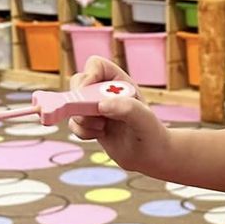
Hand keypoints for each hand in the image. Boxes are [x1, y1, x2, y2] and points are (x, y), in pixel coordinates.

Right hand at [68, 56, 170, 174]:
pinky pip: (74, 123)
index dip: (89, 75)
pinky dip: (82, 132)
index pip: (96, 65)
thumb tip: (102, 105)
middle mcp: (105, 92)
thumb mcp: (145, 120)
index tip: (89, 94)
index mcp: (120, 82)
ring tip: (102, 128)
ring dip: (82, 119)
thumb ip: (128, 109)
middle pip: (78, 82)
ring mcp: (96, 108)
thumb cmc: (152, 134)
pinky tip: (100, 136)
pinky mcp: (90, 124)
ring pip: (72, 105)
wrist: (150, 157)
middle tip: (93, 115)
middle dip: (79, 100)